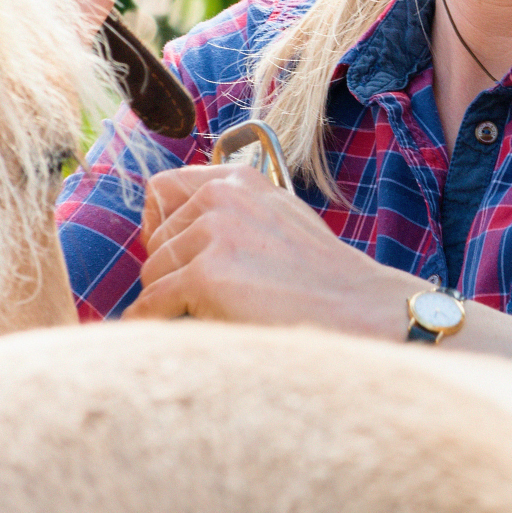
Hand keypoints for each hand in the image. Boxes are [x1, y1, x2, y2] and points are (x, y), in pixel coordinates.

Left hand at [123, 163, 416, 332]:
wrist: (359, 309)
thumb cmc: (321, 277)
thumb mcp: (277, 219)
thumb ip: (231, 214)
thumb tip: (177, 233)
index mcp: (237, 181)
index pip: (162, 190)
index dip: (161, 226)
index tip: (173, 254)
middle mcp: (221, 198)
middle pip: (154, 240)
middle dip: (168, 271)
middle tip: (198, 298)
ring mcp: (213, 235)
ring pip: (152, 274)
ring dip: (169, 300)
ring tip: (206, 316)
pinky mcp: (206, 276)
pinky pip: (154, 303)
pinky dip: (157, 322)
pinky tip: (175, 331)